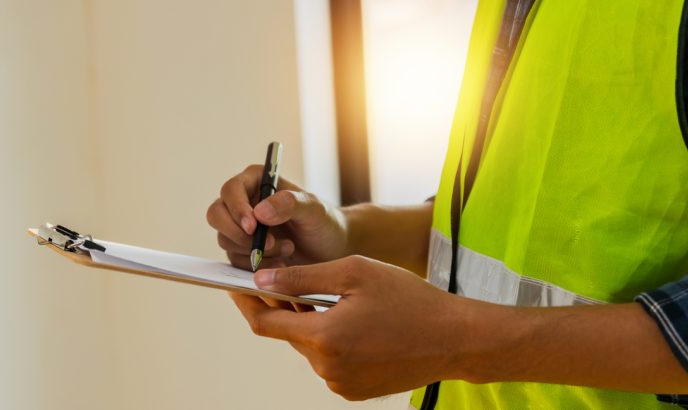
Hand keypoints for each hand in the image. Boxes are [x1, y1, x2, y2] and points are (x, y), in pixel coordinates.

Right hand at [206, 165, 348, 269]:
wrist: (330, 249)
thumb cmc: (324, 222)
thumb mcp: (314, 209)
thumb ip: (290, 204)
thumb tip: (259, 211)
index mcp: (256, 181)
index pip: (231, 190)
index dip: (237, 209)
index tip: (253, 226)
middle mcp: (243, 201)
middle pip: (217, 215)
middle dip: (239, 234)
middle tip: (268, 245)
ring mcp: (240, 227)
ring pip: (226, 240)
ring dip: (255, 251)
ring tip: (288, 249)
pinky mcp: (242, 250)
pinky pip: (235, 260)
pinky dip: (256, 266)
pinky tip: (281, 263)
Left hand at [228, 255, 471, 400]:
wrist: (454, 339)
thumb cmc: (409, 299)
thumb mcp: (354, 273)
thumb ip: (303, 277)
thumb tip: (261, 279)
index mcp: (324, 337)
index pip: (265, 322)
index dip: (245, 301)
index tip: (233, 283)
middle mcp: (326, 368)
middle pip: (288, 332)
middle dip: (286, 306)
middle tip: (294, 280)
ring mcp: (339, 384)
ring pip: (309, 346)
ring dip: (312, 323)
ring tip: (340, 301)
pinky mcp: (353, 391)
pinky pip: (328, 361)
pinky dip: (331, 340)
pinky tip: (355, 324)